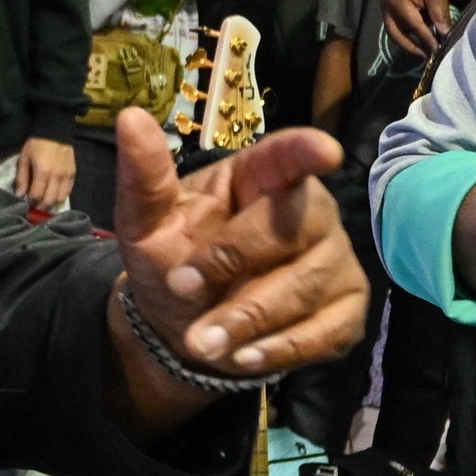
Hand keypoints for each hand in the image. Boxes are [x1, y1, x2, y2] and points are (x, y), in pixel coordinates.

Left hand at [15, 135, 75, 211]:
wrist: (55, 132)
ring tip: (43, 203)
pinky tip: (53, 196)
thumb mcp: (24, 159)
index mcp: (43, 172)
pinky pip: (68, 191)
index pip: (36, 195)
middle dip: (40, 206)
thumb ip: (22, 178)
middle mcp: (57, 176)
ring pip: (60, 198)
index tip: (25, 203)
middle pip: (49, 200)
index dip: (30, 202)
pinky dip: (61, 196)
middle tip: (34, 207)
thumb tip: (19, 195)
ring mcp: (67, 176)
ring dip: (51, 203)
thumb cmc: (36, 145)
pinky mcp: (73, 174)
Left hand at [109, 107, 363, 393]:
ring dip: (247, 319)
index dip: (305, 153)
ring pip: (305, 285)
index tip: (324, 151)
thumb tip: (130, 118)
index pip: (286, 157)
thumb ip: (144, 178)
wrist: (182, 326)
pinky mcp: (345, 309)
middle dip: (232, 262)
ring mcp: (334, 260)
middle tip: (182, 288)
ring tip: (200, 342)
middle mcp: (310, 212)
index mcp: (258, 178)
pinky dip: (279, 348)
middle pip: (290, 227)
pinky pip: (324, 331)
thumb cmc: (172, 260)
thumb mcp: (144, 224)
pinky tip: (242, 358)